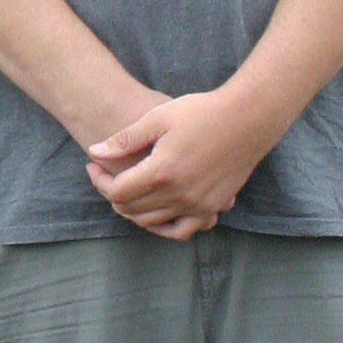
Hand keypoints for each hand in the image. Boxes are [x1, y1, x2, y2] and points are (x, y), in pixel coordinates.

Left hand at [86, 88, 265, 239]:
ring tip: (128, 190)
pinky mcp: (212, 207)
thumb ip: (125, 139)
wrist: (248, 118)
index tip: (94, 166)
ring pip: (152, 222)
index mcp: (162, 171)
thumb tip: (94, 153)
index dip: (99, 181)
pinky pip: (182, 231)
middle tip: (108, 175)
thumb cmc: (201, 111)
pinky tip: (155, 212)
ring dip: (133, 210)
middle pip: (131, 209)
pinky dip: (164, 227)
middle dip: (112, 193)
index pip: (117, 192)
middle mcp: (179, 194)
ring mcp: (198, 205)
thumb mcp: (158, 118)